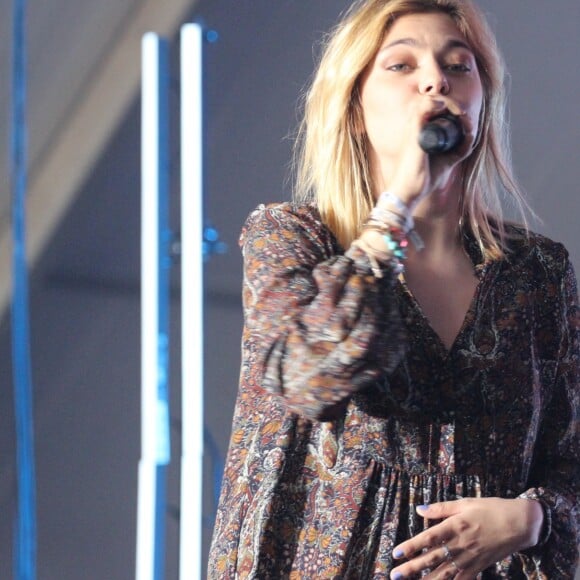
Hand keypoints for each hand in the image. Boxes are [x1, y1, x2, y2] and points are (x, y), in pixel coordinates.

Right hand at [383, 96, 478, 210]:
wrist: (410, 192)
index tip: (466, 121)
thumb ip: (458, 150)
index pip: (436, 108)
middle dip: (455, 105)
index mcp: (420, 130)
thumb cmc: (423, 178)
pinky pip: (426, 107)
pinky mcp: (414, 132)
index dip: (453, 109)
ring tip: (463, 116)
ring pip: (432, 100)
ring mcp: (413, 127)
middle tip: (466, 118)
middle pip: (435, 101)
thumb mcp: (447, 161)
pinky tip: (456, 114)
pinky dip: (442, 105)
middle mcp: (415, 126)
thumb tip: (471, 137)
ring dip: (452, 104)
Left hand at [390, 497, 543, 578]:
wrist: (519, 524)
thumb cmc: (490, 509)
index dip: (411, 546)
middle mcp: (460, 544)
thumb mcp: (464, 503)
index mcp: (455, 526)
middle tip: (395, 575)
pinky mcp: (479, 567)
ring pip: (445, 573)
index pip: (428, 539)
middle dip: (412, 568)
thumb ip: (441, 508)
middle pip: (432, 558)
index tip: (396, 553)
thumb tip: (419, 508)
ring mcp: (470, 558)